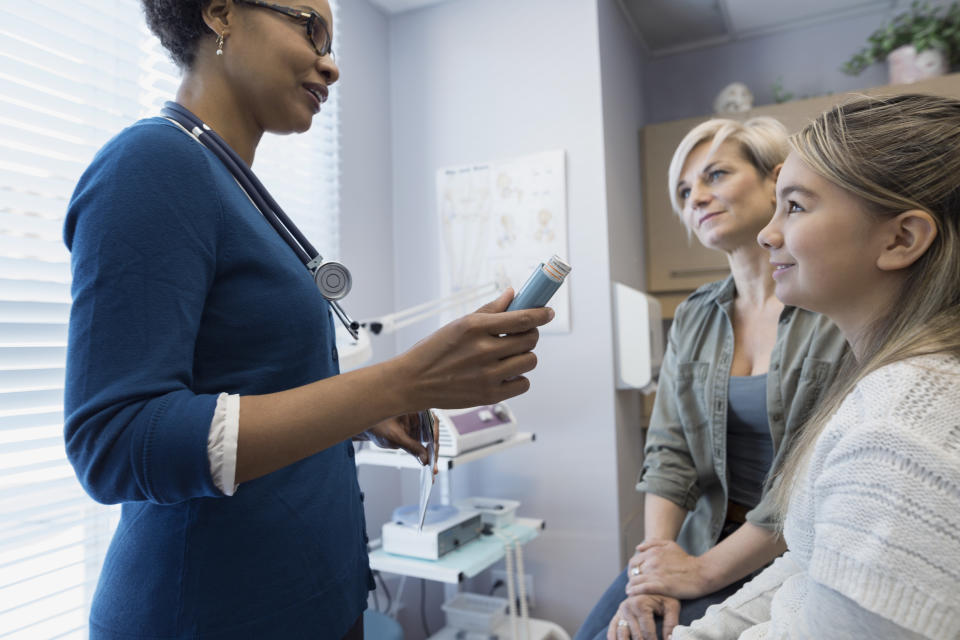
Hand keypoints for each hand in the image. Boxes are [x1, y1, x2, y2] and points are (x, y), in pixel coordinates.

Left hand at [364, 412, 437, 472]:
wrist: (368, 428)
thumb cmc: (377, 424)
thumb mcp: (395, 437)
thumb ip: (411, 447)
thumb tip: (426, 459)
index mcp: (416, 409)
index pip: (432, 422)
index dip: (435, 437)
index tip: (434, 449)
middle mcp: (420, 417)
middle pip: (433, 433)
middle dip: (434, 450)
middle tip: (433, 466)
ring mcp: (419, 427)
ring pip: (431, 441)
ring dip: (432, 455)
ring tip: (432, 469)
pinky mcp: (416, 436)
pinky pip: (424, 446)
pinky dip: (426, 456)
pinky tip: (429, 465)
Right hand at [397, 289, 554, 408]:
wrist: (412, 382)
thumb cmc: (434, 350)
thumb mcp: (459, 324)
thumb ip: (489, 310)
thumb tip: (513, 295)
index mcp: (474, 327)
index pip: (521, 318)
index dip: (540, 314)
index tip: (548, 312)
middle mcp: (483, 350)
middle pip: (530, 340)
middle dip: (530, 335)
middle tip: (521, 335)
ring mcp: (487, 375)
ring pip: (530, 361)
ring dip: (525, 356)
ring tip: (509, 356)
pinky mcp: (489, 395)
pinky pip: (523, 384)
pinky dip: (518, 378)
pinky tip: (504, 373)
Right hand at [606, 594, 680, 639]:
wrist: (650, 584)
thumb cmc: (663, 596)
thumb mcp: (671, 606)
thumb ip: (671, 624)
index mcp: (640, 605)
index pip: (647, 633)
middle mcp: (627, 608)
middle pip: (635, 636)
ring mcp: (620, 612)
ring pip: (621, 635)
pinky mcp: (617, 616)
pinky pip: (612, 631)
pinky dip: (614, 639)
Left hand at [627, 540, 708, 600]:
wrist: (702, 573)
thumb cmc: (687, 560)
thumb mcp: (671, 545)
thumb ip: (653, 543)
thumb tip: (638, 547)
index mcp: (653, 552)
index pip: (633, 562)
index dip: (631, 570)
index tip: (633, 576)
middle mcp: (652, 561)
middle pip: (632, 572)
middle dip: (630, 578)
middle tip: (631, 585)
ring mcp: (656, 574)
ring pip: (635, 581)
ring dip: (630, 587)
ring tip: (629, 591)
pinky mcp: (661, 586)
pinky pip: (642, 588)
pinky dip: (635, 591)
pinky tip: (632, 594)